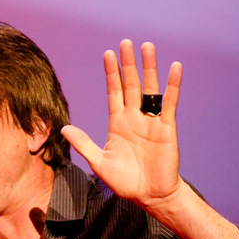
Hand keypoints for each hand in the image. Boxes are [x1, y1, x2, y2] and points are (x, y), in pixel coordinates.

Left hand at [61, 40, 183, 209]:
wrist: (150, 196)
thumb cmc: (126, 182)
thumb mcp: (100, 162)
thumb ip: (84, 144)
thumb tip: (64, 128)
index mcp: (118, 123)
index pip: (113, 92)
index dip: (111, 73)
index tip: (108, 54)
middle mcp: (135, 117)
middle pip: (131, 84)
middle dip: (128, 64)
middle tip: (125, 42)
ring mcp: (151, 121)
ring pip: (150, 89)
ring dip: (149, 68)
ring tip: (147, 46)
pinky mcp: (167, 127)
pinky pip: (170, 103)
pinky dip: (172, 85)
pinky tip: (174, 67)